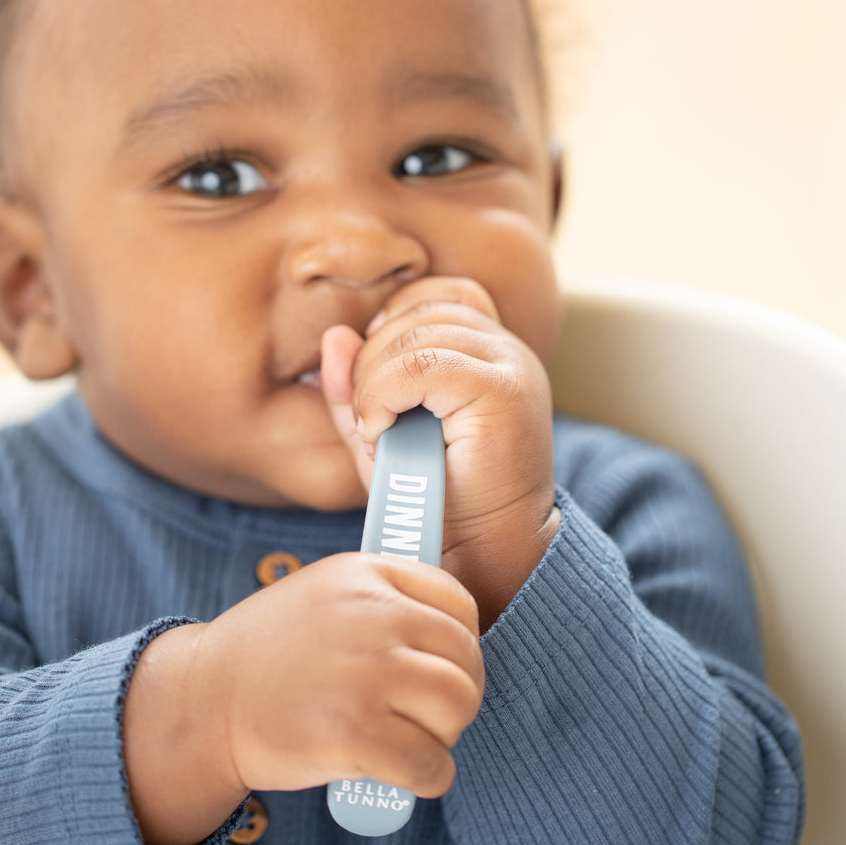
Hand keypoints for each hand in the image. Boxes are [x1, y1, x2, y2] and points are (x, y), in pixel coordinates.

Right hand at [206, 551, 483, 795]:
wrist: (205, 703)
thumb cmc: (270, 656)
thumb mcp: (325, 594)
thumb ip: (384, 600)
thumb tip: (455, 635)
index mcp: (366, 575)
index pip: (459, 604)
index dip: (461, 645)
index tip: (445, 668)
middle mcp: (372, 616)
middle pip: (465, 660)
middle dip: (457, 695)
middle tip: (429, 715)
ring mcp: (365, 674)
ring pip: (457, 707)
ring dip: (446, 734)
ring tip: (415, 740)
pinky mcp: (354, 734)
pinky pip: (431, 763)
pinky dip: (430, 777)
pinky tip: (407, 776)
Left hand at [320, 277, 559, 628]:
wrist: (487, 551)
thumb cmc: (437, 496)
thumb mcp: (384, 433)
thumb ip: (357, 385)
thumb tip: (335, 335)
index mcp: (487, 349)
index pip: (434, 293)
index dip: (391, 325)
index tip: (376, 383)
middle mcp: (507, 348)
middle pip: (417, 311)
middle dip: (373, 360)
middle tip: (371, 419)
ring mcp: (510, 365)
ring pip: (414, 337)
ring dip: (375, 383)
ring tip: (378, 431)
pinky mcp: (503, 390)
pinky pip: (424, 364)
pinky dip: (386, 394)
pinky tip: (381, 432)